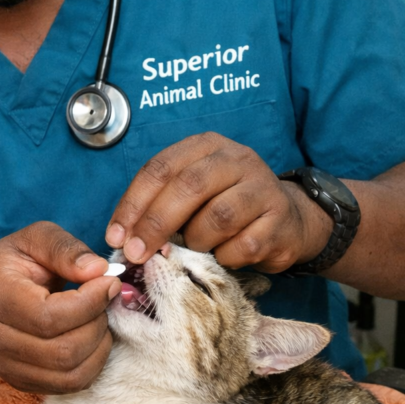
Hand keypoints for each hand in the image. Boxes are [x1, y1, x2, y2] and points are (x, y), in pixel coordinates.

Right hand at [0, 222, 120, 393]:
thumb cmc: (8, 267)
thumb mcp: (32, 240)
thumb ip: (64, 249)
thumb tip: (98, 270)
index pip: (49, 317)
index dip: (90, 302)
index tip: (109, 282)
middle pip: (63, 351)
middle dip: (97, 324)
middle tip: (104, 300)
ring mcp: (6, 366)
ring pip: (70, 374)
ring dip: (99, 346)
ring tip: (98, 318)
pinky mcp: (21, 382)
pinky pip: (69, 386)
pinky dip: (92, 364)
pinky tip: (91, 338)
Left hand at [105, 132, 331, 269]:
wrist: (288, 219)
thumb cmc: (226, 206)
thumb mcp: (193, 195)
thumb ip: (161, 205)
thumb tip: (125, 239)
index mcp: (206, 146)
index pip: (160, 168)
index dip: (133, 204)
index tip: (116, 236)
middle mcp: (236, 159)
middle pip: (188, 187)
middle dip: (155, 224)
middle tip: (136, 254)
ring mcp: (262, 187)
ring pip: (217, 217)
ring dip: (196, 241)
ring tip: (194, 249)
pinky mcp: (280, 220)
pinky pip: (243, 245)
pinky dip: (225, 257)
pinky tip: (224, 256)